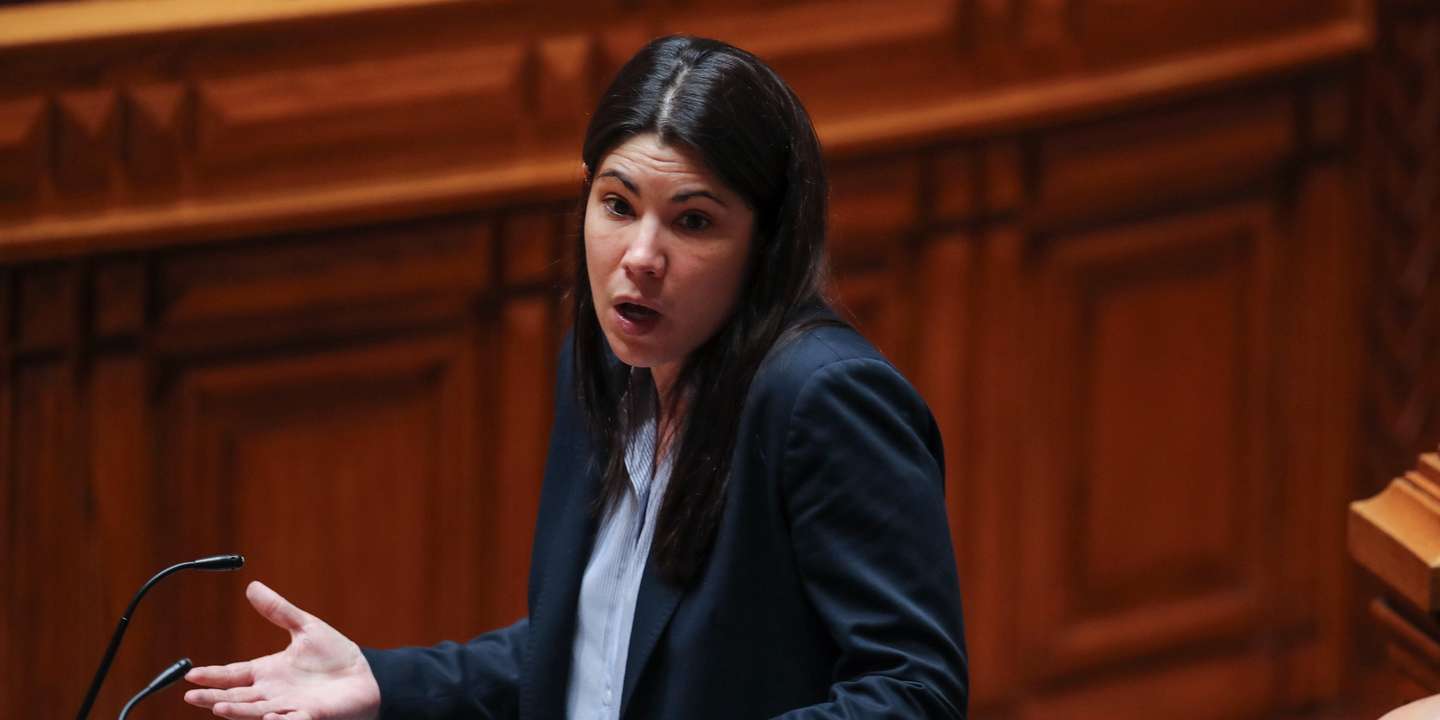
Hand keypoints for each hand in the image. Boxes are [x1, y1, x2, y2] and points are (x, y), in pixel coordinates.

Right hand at [184, 581, 380, 719]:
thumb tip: (252, 586)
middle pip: (236, 696)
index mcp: (268, 671)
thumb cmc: (335, 655)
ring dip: (238, 711)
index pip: (233, 675)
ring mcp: (289, 706)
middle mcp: (273, 692)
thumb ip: (278, 610)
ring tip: (219, 708)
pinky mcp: (310, 715)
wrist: (365, 675)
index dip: (212, 675)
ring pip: (256, 711)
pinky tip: (268, 717)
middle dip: (213, 698)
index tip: (190, 675)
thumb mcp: (304, 627)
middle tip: (190, 696)